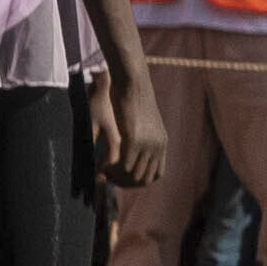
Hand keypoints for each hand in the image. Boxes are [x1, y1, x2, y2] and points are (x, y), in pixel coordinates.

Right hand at [101, 66, 166, 190]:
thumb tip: (135, 150)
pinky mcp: (133, 139)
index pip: (157, 174)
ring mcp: (147, 144)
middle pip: (145, 179)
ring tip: (106, 173)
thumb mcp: (142, 121)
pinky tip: (105, 167)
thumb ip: (142, 138)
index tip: (124, 178)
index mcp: (161, 143)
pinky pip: (125, 165)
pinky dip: (115, 170)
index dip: (139, 181)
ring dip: (119, 178)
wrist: (133, 82)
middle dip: (126, 183)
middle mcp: (157, 146)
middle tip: (110, 178)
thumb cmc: (133, 98)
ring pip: (134, 175)